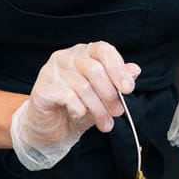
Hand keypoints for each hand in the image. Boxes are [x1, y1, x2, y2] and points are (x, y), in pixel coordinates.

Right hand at [9, 42, 139, 169]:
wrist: (51, 127)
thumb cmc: (78, 106)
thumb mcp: (103, 95)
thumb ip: (117, 81)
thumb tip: (135, 70)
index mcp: (84, 53)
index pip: (104, 50)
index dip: (118, 69)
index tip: (128, 89)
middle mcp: (67, 57)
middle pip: (95, 70)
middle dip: (110, 95)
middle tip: (117, 112)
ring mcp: (53, 70)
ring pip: (84, 88)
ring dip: (99, 109)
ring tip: (105, 123)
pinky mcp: (44, 87)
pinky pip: (69, 98)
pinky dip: (79, 111)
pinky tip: (79, 116)